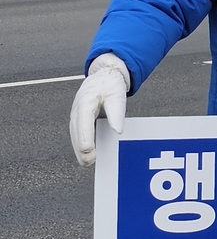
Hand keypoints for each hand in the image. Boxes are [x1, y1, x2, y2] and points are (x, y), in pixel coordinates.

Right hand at [69, 52, 129, 166]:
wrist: (104, 76)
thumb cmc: (110, 85)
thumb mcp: (117, 95)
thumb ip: (116, 112)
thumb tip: (118, 130)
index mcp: (85, 101)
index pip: (83, 121)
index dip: (84, 136)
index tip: (87, 150)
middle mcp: (77, 109)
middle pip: (77, 131)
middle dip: (81, 147)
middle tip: (88, 161)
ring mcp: (77, 114)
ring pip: (76, 133)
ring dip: (79, 148)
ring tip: (87, 162)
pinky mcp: (80, 118)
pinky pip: (80, 133)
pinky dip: (82, 143)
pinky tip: (87, 154)